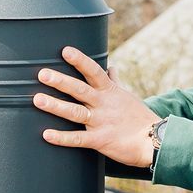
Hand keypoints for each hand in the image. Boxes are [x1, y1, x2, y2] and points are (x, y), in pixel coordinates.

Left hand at [35, 46, 160, 167]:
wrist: (155, 141)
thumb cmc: (139, 117)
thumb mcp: (127, 96)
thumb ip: (115, 81)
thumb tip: (112, 67)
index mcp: (110, 91)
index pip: (94, 71)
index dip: (80, 60)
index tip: (65, 50)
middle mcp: (104, 104)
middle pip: (80, 90)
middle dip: (61, 81)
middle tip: (42, 73)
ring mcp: (101, 122)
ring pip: (75, 112)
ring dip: (56, 106)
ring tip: (37, 100)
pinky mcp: (100, 140)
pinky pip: (78, 139)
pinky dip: (62, 138)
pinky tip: (46, 134)